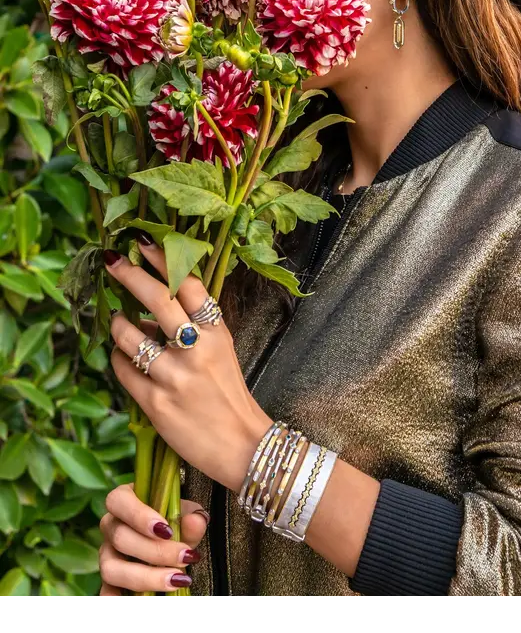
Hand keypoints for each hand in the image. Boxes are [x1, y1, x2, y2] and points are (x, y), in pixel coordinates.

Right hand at [99, 483, 208, 594]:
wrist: (172, 536)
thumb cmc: (175, 518)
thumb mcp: (187, 514)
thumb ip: (192, 518)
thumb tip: (195, 521)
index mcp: (124, 499)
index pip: (119, 501)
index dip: (139, 516)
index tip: (166, 530)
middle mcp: (110, 525)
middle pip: (120, 538)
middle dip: (155, 551)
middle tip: (184, 558)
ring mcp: (107, 552)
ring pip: (111, 567)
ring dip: (145, 577)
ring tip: (176, 580)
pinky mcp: (109, 577)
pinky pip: (106, 590)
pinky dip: (118, 597)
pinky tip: (144, 597)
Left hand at [104, 234, 271, 491]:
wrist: (241, 445)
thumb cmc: (228, 393)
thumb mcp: (222, 349)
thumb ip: (195, 324)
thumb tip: (150, 307)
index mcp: (217, 332)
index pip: (189, 285)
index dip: (164, 259)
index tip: (143, 242)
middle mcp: (197, 350)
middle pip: (158, 299)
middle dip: (130, 275)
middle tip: (113, 261)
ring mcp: (175, 377)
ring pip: (131, 335)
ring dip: (117, 322)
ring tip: (116, 319)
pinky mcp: (157, 405)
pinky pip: (124, 370)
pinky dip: (118, 358)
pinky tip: (121, 356)